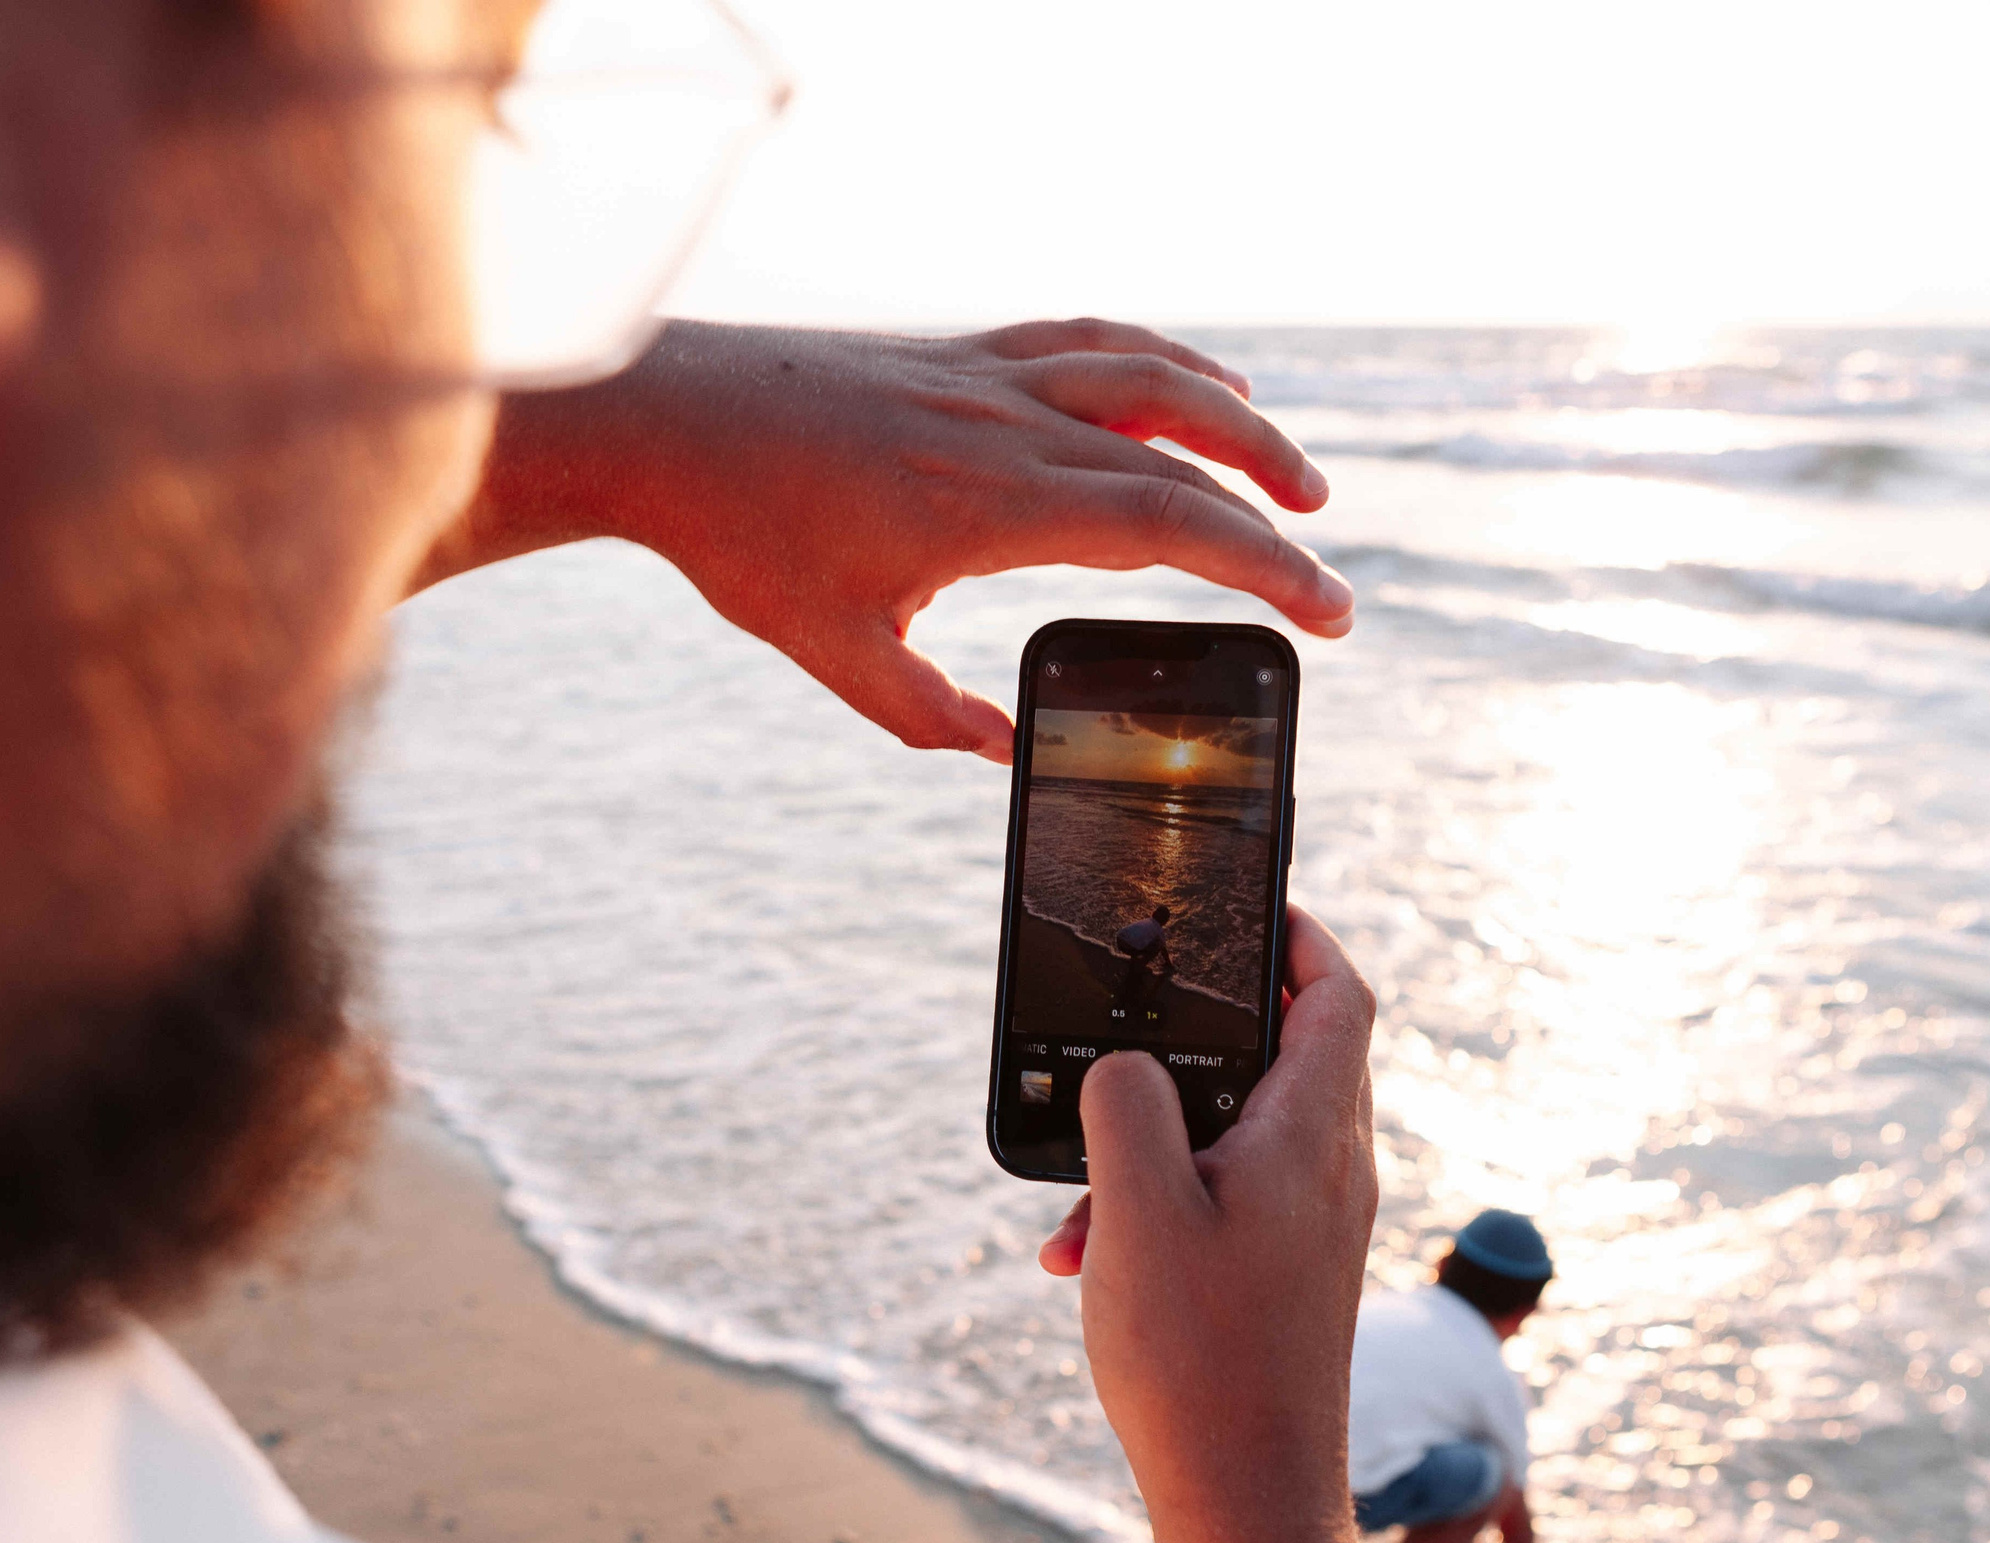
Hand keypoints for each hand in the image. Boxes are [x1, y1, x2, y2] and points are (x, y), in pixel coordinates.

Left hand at [419, 319, 1347, 761]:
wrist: (660, 418)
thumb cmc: (740, 538)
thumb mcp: (836, 655)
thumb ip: (931, 716)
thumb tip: (1008, 755)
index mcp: (990, 504)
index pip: (1170, 528)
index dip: (1266, 569)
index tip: (1328, 614)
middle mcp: (1006, 422)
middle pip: (1185, 453)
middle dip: (1277, 513)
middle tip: (1329, 575)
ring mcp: (987, 373)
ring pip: (1151, 376)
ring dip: (1240, 424)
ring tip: (1296, 477)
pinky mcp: (962, 349)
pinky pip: (1090, 340)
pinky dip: (1163, 361)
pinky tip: (1198, 388)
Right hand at [1038, 906, 1404, 1542]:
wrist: (1247, 1504)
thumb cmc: (1201, 1360)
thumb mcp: (1138, 1208)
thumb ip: (1126, 1107)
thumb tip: (1125, 1067)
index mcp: (1313, 1137)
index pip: (1341, 997)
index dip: (1302, 937)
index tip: (1252, 905)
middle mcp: (1332, 1174)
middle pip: (1291, 1056)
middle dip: (1199, 1042)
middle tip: (1134, 1030)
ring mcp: (1316, 1227)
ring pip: (1241, 1137)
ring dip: (1158, 1143)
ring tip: (1084, 1198)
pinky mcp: (1290, 1274)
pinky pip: (1229, 1200)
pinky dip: (1164, 1203)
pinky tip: (1093, 1255)